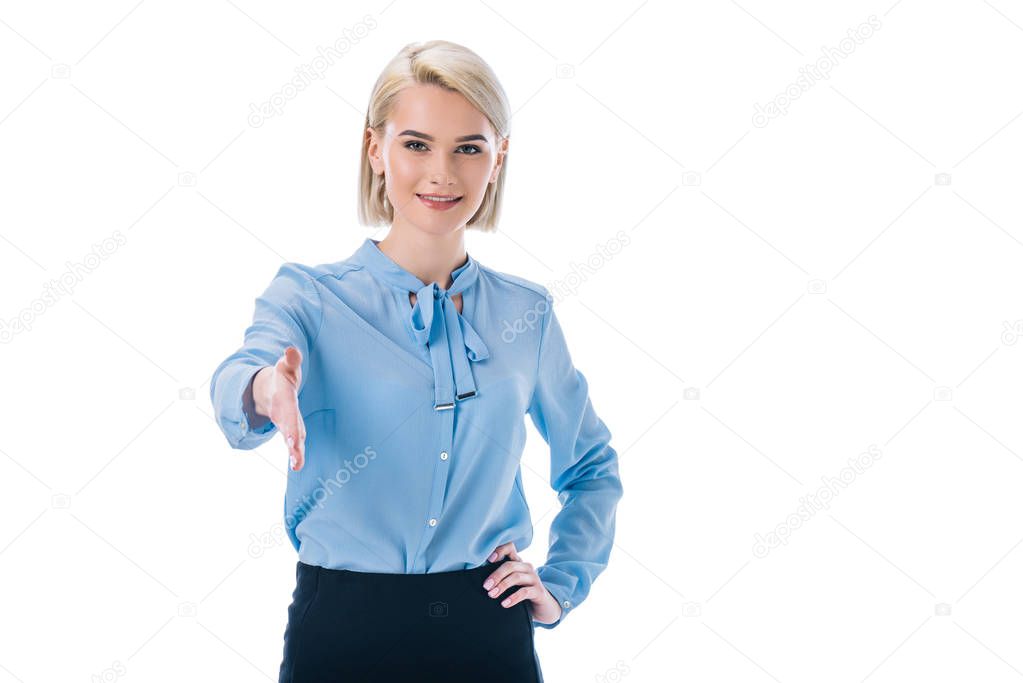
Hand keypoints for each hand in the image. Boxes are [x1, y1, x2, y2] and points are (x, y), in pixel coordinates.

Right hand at [267, 346, 304, 470]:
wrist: (268, 390)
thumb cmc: (283, 377)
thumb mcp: (286, 367)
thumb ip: (291, 360)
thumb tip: (292, 349)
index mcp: (284, 398)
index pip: (288, 411)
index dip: (290, 425)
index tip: (293, 439)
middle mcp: (283, 413)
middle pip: (288, 429)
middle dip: (292, 443)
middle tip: (295, 458)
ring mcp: (286, 423)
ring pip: (291, 439)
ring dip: (294, 452)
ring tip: (297, 466)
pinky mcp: (291, 429)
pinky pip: (294, 443)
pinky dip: (296, 454)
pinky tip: (298, 466)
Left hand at [482, 542, 561, 625]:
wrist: (543, 607)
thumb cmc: (521, 593)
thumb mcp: (511, 583)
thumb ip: (500, 577)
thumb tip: (480, 580)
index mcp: (518, 562)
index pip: (510, 547)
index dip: (499, 550)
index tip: (488, 560)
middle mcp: (526, 567)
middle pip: (510, 565)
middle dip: (496, 575)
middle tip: (486, 586)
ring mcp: (534, 578)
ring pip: (516, 577)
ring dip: (502, 586)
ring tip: (491, 595)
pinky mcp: (539, 591)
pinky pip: (524, 592)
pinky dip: (513, 598)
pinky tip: (504, 604)